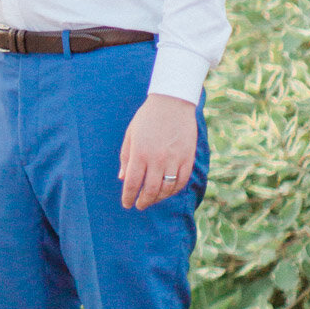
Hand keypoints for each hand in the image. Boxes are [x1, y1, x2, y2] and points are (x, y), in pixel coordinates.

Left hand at [119, 94, 197, 208]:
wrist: (172, 103)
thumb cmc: (147, 118)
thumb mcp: (131, 135)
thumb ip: (126, 157)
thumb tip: (123, 178)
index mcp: (140, 153)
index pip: (132, 183)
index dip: (128, 197)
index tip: (127, 204)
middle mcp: (157, 159)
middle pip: (150, 190)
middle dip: (143, 201)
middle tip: (139, 205)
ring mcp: (174, 160)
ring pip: (166, 189)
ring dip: (158, 198)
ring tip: (152, 199)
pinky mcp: (187, 158)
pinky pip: (181, 182)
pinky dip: (174, 190)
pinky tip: (167, 191)